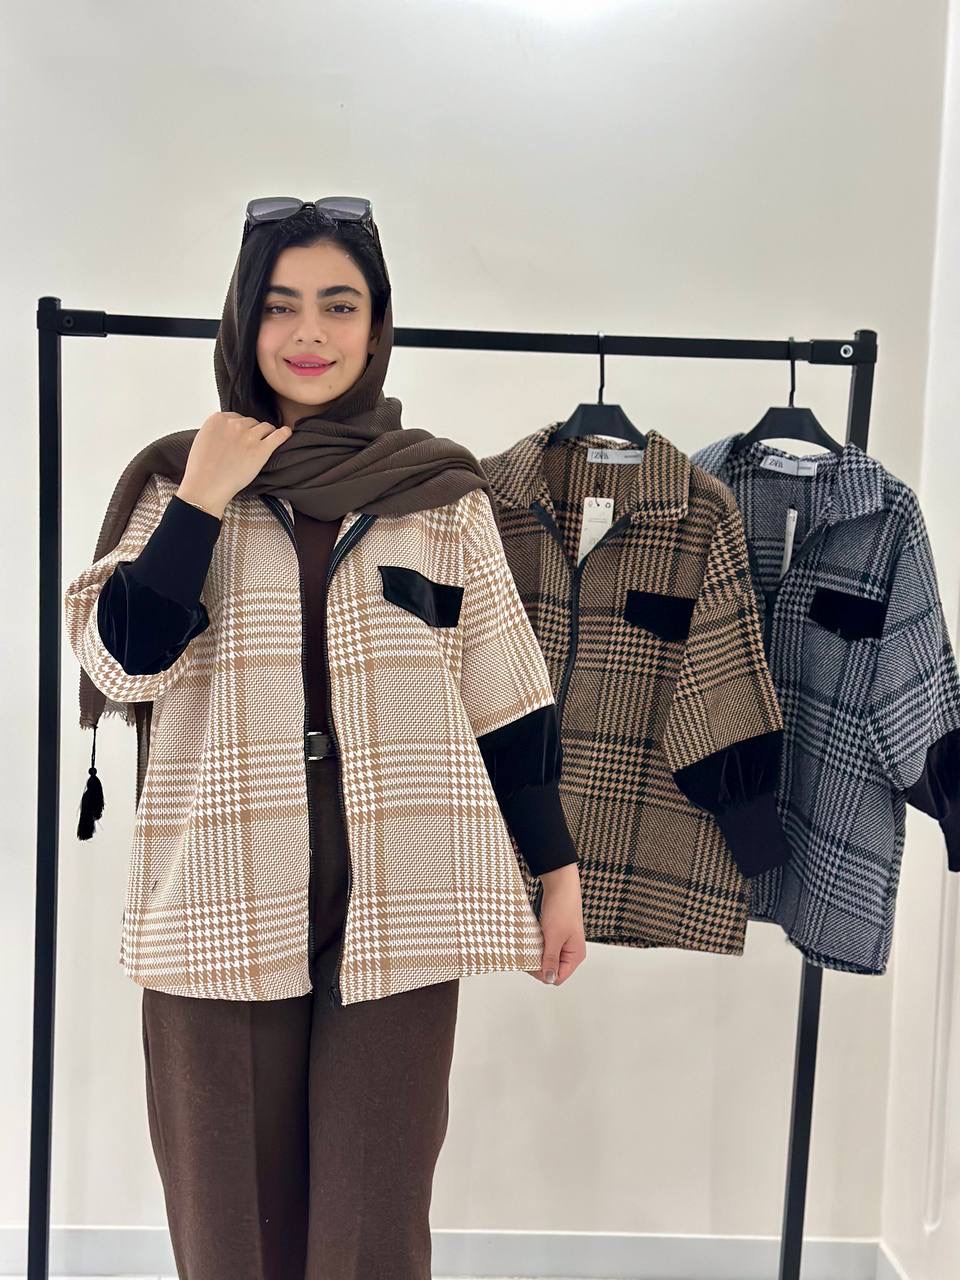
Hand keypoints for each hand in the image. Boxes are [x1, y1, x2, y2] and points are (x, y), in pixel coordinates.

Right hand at [177, 411, 291, 516]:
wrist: (206, 486)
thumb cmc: (201, 469)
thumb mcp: (203, 439)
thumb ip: (217, 431)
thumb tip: (229, 431)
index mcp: (218, 419)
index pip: (237, 417)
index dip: (241, 429)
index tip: (241, 438)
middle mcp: (234, 424)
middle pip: (252, 422)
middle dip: (253, 433)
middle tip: (250, 447)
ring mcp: (249, 436)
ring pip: (266, 427)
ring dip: (267, 435)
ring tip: (265, 445)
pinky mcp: (261, 450)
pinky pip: (279, 435)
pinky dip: (284, 434)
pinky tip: (287, 434)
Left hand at [528, 862, 585, 986]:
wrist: (561, 885)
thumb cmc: (562, 908)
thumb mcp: (554, 937)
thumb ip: (550, 959)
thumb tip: (548, 978)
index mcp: (575, 956)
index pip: (558, 978)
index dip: (543, 973)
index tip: (530, 963)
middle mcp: (571, 952)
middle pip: (552, 970)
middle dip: (538, 963)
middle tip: (528, 952)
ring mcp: (563, 944)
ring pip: (546, 959)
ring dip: (537, 954)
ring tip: (531, 943)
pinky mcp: (556, 936)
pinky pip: (545, 948)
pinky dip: (537, 946)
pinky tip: (533, 939)